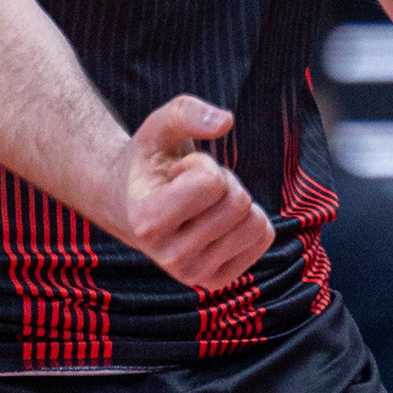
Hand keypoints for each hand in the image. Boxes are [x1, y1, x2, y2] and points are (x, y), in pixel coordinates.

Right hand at [111, 97, 271, 292]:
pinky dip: (248, 219)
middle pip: (238, 203)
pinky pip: (263, 238)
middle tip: (191, 187)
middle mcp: (170, 259)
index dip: (202, 164)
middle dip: (222, 181)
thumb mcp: (158, 127)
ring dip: (234, 201)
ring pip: (255, 223)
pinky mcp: (216, 280)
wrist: (129, 205)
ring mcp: (194, 275)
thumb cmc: (148, 162)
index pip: (213, 184)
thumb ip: (186, 112)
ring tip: (201, 203)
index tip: (176, 173)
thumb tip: (226, 121)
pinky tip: (214, 221)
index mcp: (148, 223)